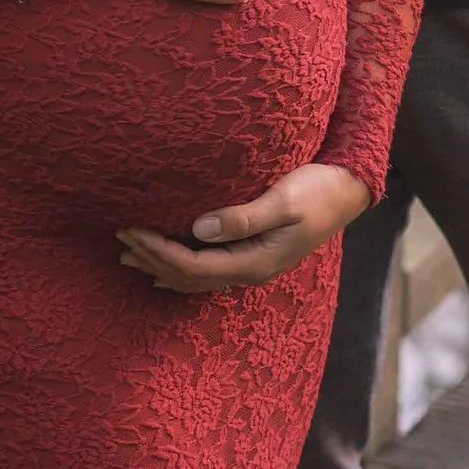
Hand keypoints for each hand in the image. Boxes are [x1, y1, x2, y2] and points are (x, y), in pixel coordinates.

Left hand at [119, 163, 371, 291]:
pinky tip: (165, 273)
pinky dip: (181, 271)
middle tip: (119, 240)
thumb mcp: (283, 200)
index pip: (193, 264)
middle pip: (189, 276)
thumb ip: (243, 217)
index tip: (131, 231)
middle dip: (152, 259)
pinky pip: (208, 272)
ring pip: (196, 277)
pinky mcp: (254, 255)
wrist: (349, 191)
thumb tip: (199, 228)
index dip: (158, 251)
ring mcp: (252, 266)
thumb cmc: (318, 190)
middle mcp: (250, 271)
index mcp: (254, 261)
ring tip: (128, 257)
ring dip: (160, 267)